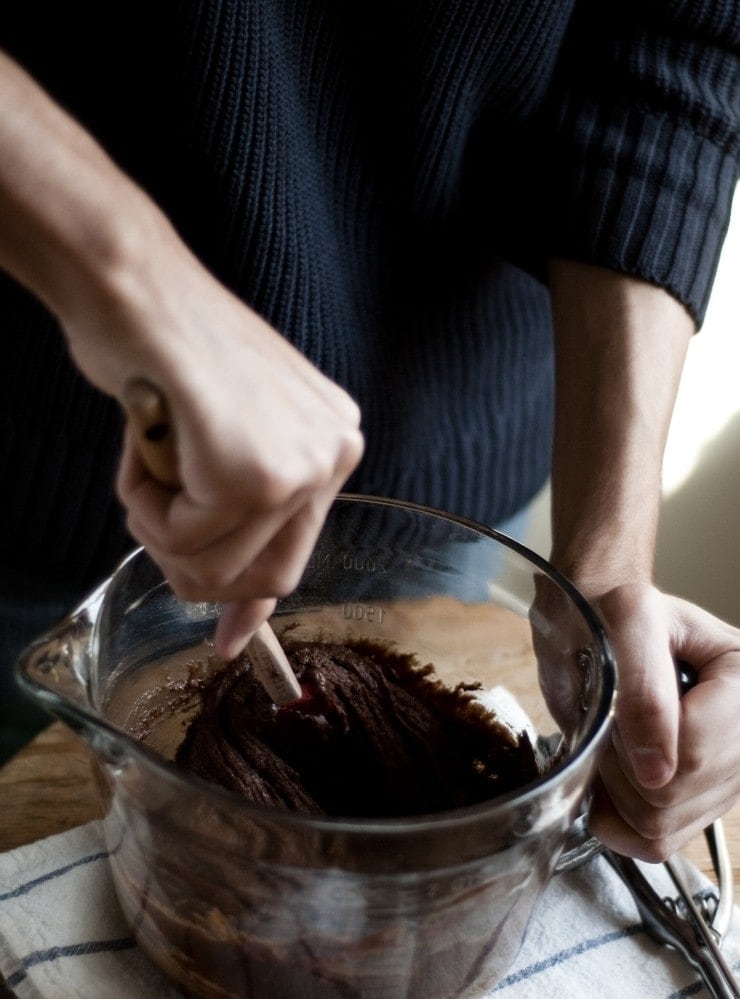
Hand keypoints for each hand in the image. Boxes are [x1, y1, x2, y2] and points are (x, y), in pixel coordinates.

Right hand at [105, 258, 363, 657]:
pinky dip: (141, 502)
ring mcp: (302, 464)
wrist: (132, 285)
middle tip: (149, 513)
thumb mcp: (218, 439)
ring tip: (148, 456)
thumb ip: (239, 521)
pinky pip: (180, 540)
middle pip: (267, 577)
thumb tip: (238, 626)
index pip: (297, 552)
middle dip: (193, 568)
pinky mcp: (256, 474)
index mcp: (333, 441)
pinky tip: (145, 440)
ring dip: (155, 526)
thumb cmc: (164, 350)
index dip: (252, 601)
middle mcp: (334, 452)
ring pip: (213, 569)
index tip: (232, 640)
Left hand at [584, 582, 739, 860]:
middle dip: (621, 760)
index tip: (612, 708)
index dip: (637, 741)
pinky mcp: (700, 802)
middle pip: (676, 793)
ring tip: (613, 741)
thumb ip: (645, 691)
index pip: (696, 752)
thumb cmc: (615, 612)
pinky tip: (612, 777)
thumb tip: (656, 772)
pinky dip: (618, 819)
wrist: (599, 623)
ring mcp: (728, 774)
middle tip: (608, 719)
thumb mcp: (628, 622)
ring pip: (663, 825)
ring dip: (615, 787)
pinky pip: (657, 843)